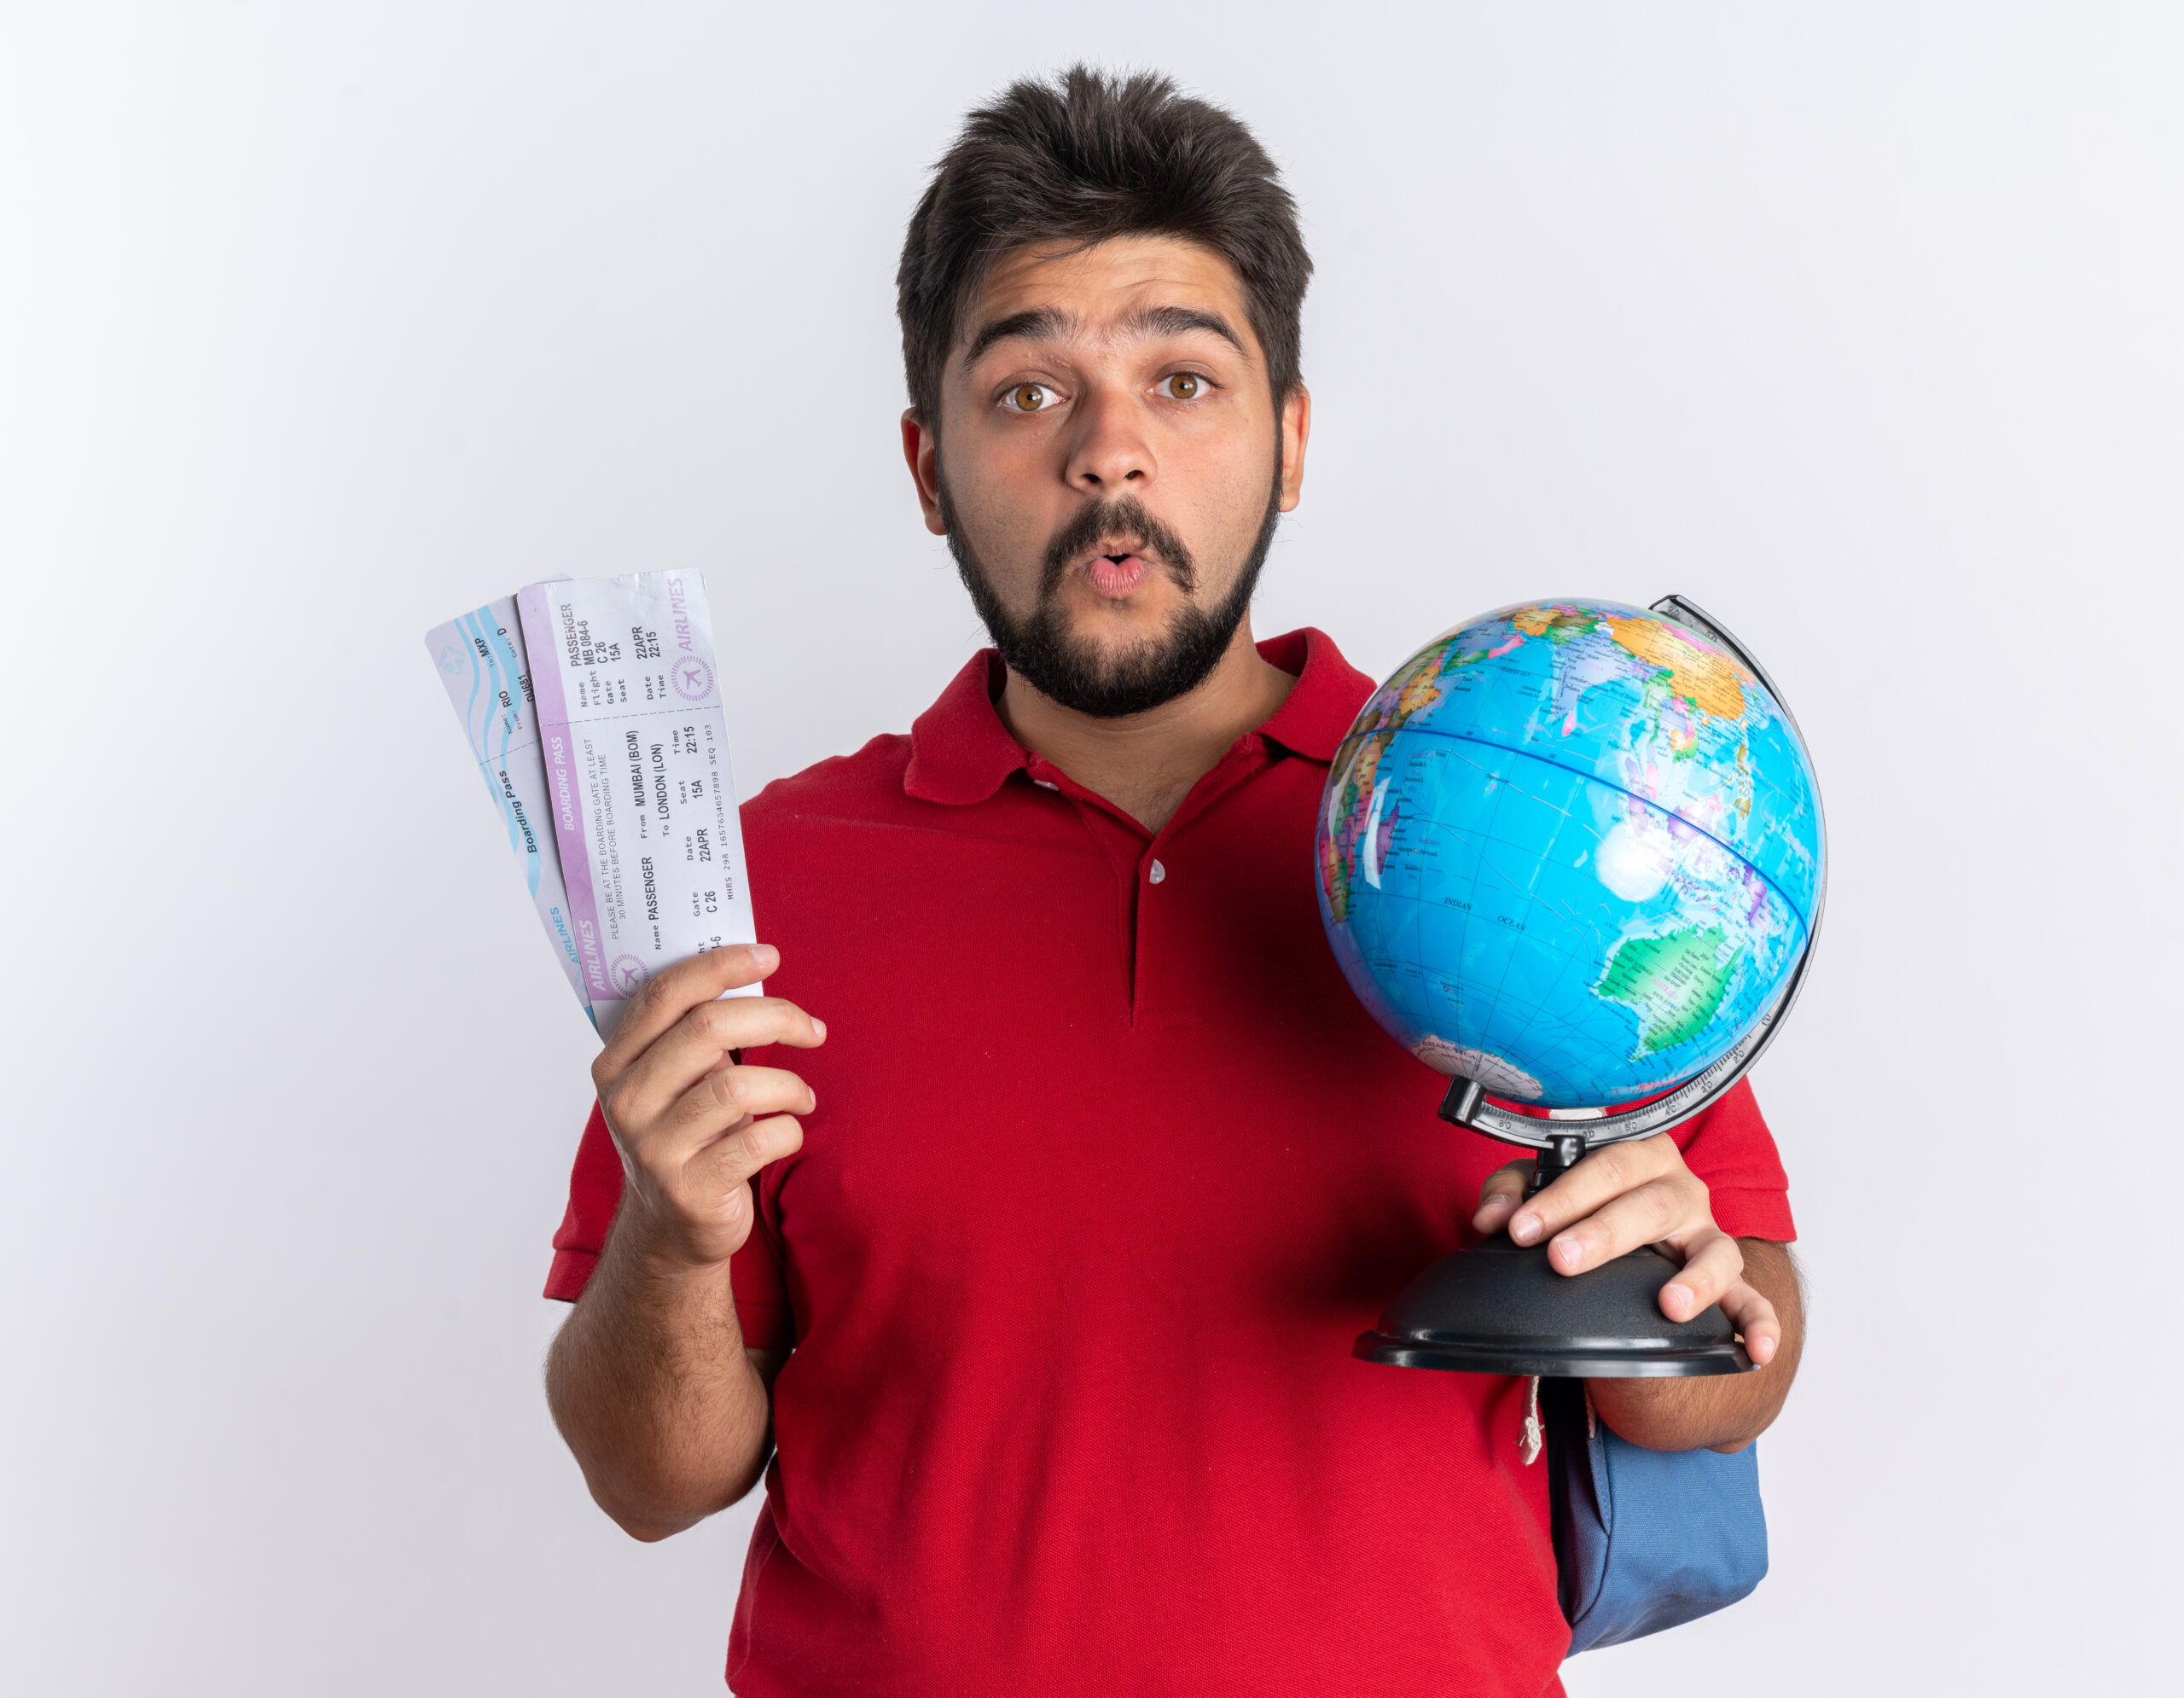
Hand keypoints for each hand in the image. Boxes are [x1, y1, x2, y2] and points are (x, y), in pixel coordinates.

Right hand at [590, 943, 825, 1274]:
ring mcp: (654, 1149)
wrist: (672, 1228)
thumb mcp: (675, 1081)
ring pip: (736, 1086)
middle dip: (775, 1017)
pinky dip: (788, 1130)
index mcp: (617, 1062)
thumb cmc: (688, 1134)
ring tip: (804, 1096)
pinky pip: (758, 1140)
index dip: (720, 966)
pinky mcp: (691, 1190)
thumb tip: (754, 967)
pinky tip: (789, 1131)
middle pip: (706, 1029)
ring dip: (788, 1084)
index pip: (664, 994)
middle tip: (813, 1029)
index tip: (769, 956)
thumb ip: (693, 1032)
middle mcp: (627, 1102)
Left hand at [1470, 1135, 1782, 1365]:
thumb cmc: (1590, 1204)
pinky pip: (1754, 1301)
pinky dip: (1760, 1324)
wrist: (1632, 1239)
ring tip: (1671, 1305)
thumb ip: (1513, 1193)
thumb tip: (1490, 1217)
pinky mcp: (1729, 1279)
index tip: (1520, 1230)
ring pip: (1715, 1249)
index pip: (1602, 1166)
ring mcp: (1709, 1235)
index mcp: (1638, 1156)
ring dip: (1695, 1278)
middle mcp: (1681, 1189)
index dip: (1560, 1198)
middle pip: (1648, 1205)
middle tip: (1564, 1259)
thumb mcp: (1548, 1191)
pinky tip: (1755, 1352)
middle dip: (1604, 1234)